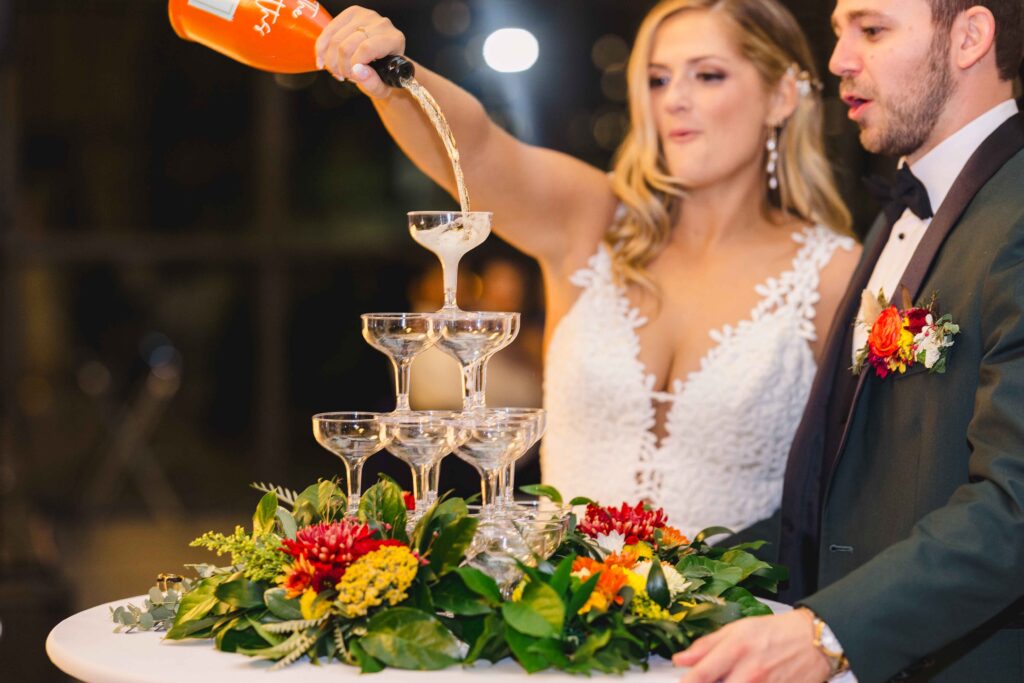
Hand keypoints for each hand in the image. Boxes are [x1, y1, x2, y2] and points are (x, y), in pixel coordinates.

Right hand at [314, 6, 405, 98]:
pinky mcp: (351, 14)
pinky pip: (328, 31)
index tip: (352, 76)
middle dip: (341, 66)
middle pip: (347, 45)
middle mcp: (381, 25)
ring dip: (331, 61)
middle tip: (345, 76)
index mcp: (394, 40)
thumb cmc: (384, 76)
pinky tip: (323, 61)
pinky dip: (321, 49)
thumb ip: (373, 83)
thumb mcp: (382, 88)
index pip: (366, 48)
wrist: (383, 63)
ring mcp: (365, 16)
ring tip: (338, 71)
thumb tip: (357, 71)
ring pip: (335, 39)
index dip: (353, 65)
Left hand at [673, 608, 831, 682]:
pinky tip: (748, 681)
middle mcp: (750, 672)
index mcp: (735, 650)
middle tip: (711, 679)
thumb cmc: (774, 632)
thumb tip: (681, 659)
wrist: (812, 641)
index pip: (700, 675)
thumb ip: (706, 646)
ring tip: (732, 677)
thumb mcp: (736, 629)